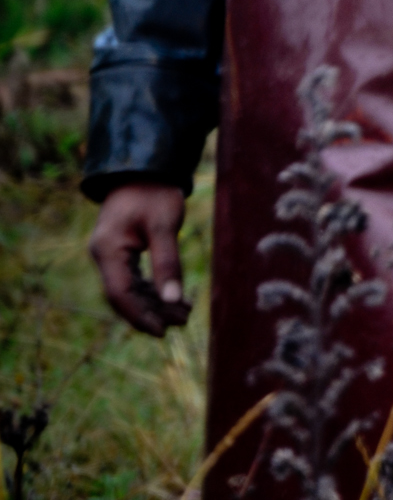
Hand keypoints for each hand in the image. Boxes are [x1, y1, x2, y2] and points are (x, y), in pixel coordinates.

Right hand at [89, 183, 189, 337]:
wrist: (143, 168)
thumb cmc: (154, 192)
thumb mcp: (165, 225)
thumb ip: (167, 262)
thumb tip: (173, 299)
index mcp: (107, 250)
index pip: (120, 294)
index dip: (140, 316)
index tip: (162, 332)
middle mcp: (103, 254)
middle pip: (123, 296)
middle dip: (151, 312)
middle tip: (182, 322)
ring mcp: (110, 253)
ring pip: (129, 289)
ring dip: (154, 303)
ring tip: (183, 314)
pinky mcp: (120, 251)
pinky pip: (133, 278)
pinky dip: (152, 289)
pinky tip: (173, 298)